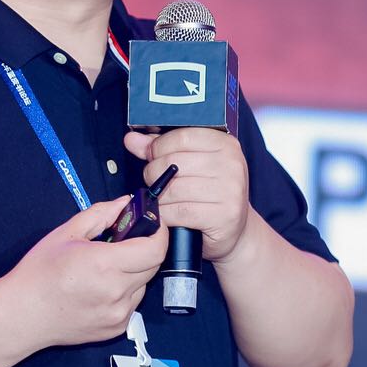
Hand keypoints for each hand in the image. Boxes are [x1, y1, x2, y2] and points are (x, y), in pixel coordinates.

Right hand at [5, 197, 167, 348]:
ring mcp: (118, 313)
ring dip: (134, 272)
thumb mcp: (66, 232)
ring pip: (143, 284)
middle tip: (124, 242)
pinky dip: (125, 291)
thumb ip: (101, 214)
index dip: (159, 233)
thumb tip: (126, 203)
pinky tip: (101, 288)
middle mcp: (116, 291)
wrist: (22, 315)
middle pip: (153, 265)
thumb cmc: (38, 273)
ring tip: (106, 268)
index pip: (155, 248)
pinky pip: (132, 303)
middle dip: (145, 249)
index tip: (153, 224)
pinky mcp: (116, 328)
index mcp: (104, 264)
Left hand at [123, 129, 249, 262]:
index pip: (181, 136)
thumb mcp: (190, 165)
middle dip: (154, 174)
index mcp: (224, 143)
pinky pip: (179, 211)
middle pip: (173, 162)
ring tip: (162, 200)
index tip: (153, 157)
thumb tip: (132, 139)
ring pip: (173, 189)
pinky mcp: (224, 215)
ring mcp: (230, 190)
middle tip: (155, 183)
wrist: (234, 230)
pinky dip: (166, 215)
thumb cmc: (210, 194)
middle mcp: (231, 164)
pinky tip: (168, 215)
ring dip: (158, 198)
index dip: (158, 148)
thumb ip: (161, 149)